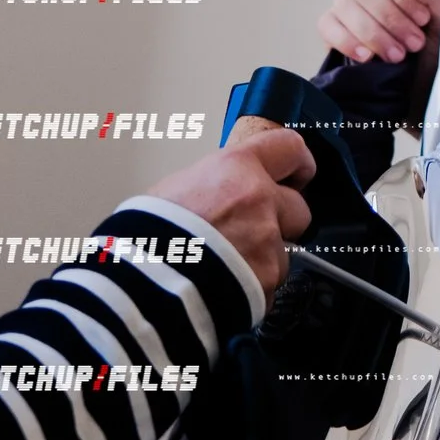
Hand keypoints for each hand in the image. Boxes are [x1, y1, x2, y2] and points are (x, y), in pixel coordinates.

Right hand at [148, 129, 314, 292]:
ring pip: (284, 254)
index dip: (297, 163)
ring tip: (225, 269)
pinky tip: (224, 291)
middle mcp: (260, 202)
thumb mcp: (174, 189)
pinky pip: (269, 288)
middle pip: (298, 209)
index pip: (289, 148)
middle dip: (280, 223)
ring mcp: (268, 245)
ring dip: (263, 262)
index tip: (296, 173)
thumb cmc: (146, 236)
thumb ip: (213, 186)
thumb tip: (220, 194)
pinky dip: (252, 291)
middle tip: (249, 233)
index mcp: (237, 169)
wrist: (141, 284)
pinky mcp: (268, 283)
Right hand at [317, 0, 439, 66]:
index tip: (424, 19)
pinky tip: (367, 56)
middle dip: (390, 18)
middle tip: (415, 44)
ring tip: (398, 55)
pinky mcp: (334, 26)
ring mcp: (348, 2)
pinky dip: (345, 40)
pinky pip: (327, 25)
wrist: (427, 74)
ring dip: (372, 33)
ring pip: (344, 5)